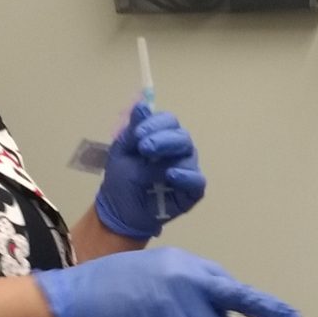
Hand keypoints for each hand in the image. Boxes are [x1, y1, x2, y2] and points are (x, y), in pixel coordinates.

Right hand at [35, 247, 296, 316]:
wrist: (70, 305)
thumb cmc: (96, 291)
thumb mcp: (141, 272)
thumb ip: (173, 286)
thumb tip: (197, 313)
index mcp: (181, 262)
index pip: (225, 284)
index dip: (247, 303)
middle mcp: (189, 279)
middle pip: (224, 313)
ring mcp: (185, 306)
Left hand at [93, 102, 204, 238]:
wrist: (120, 211)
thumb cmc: (122, 179)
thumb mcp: (122, 151)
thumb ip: (134, 130)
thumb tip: (142, 105)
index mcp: (162, 137)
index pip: (168, 121)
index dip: (156, 124)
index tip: (138, 135)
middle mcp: (178, 150)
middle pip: (182, 136)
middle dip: (164, 139)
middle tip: (145, 148)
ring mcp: (186, 170)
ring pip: (189, 156)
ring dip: (171, 157)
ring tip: (155, 167)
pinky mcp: (191, 191)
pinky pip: (197, 180)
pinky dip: (186, 176)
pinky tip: (171, 176)